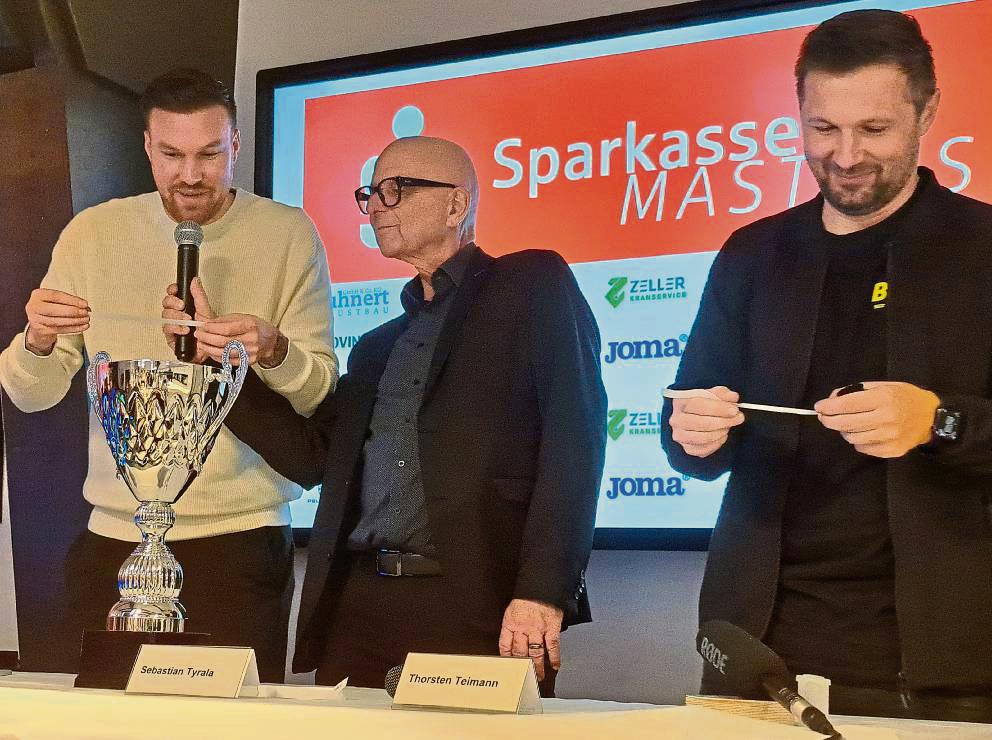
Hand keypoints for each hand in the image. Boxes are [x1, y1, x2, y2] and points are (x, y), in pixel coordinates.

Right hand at [24, 288, 89, 354]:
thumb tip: (86, 307)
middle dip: (73, 311)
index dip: (72, 300)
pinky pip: (60, 330)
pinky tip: (83, 326)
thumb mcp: (55, 301)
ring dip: (75, 321)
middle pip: (55, 310)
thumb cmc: (50, 308)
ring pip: (58, 321)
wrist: (38, 325)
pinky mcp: (40, 330)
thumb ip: (69, 301)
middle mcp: (33, 306)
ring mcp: (35, 319)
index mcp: (38, 295)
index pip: (56, 296)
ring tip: (86, 319)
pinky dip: (73, 328)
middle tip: (86, 312)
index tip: (85, 304)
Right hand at [161, 277, 214, 363]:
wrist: (210, 347)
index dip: (172, 290)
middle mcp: (177, 314)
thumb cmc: (208, 331)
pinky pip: (167, 329)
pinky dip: (176, 328)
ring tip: (187, 320)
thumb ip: (199, 295)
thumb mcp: (206, 310)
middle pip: (166, 303)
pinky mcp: (171, 336)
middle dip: (173, 302)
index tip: (175, 289)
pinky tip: (184, 329)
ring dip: (176, 316)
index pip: (173, 294)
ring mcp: (173, 325)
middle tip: (182, 306)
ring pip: (165, 315)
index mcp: (184, 306)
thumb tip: (195, 281)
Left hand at [196, 314, 285, 367]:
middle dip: (207, 338)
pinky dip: (217, 356)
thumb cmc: (256, 327)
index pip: (227, 328)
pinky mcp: (248, 361)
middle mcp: (252, 339)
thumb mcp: (243, 317)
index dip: (212, 328)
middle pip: (224, 341)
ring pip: (224, 353)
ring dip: (209, 348)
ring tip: (202, 344)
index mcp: (250, 325)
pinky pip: (228, 361)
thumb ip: (225, 320)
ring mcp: (250, 352)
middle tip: (199, 335)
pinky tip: (211, 352)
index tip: (203, 326)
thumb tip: (208, 323)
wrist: (271, 341)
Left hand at [498, 598, 563, 680]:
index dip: (506, 657)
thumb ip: (512, 624)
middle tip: (525, 677)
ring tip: (539, 676)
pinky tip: (555, 665)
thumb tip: (511, 640)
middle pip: (520, 652)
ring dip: (537, 667)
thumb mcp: (513, 609)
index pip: (505, 645)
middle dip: (522, 666)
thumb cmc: (528, 595)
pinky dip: (554, 658)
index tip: (508, 666)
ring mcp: (538, 629)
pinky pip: (552, 646)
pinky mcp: (551, 628)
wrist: (541, 583)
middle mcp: (523, 627)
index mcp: (511, 622)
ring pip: (536, 653)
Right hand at [668, 386, 744, 457]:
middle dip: (723, 421)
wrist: (695, 417)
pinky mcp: (687, 448)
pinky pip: (704, 450)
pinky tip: (722, 435)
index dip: (717, 408)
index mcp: (680, 402)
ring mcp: (680, 436)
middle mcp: (676, 420)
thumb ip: (723, 394)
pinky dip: (717, 443)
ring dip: (721, 432)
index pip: (697, 404)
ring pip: (703, 438)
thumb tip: (733, 397)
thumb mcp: (713, 394)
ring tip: (728, 426)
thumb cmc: (704, 404)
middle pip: (700, 423)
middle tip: (738, 418)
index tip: (734, 410)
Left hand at [815, 381, 939, 457]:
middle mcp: (885, 419)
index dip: (828, 407)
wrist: (932, 418)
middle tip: (824, 417)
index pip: (846, 405)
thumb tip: (832, 399)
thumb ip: (857, 391)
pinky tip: (864, 433)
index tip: (819, 407)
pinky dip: (858, 441)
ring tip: (849, 423)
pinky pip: (863, 448)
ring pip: (851, 438)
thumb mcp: (883, 386)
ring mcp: (889, 437)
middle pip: (845, 423)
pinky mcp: (891, 451)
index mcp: (883, 399)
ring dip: (845, 430)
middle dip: (829, 420)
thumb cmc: (905, 397)